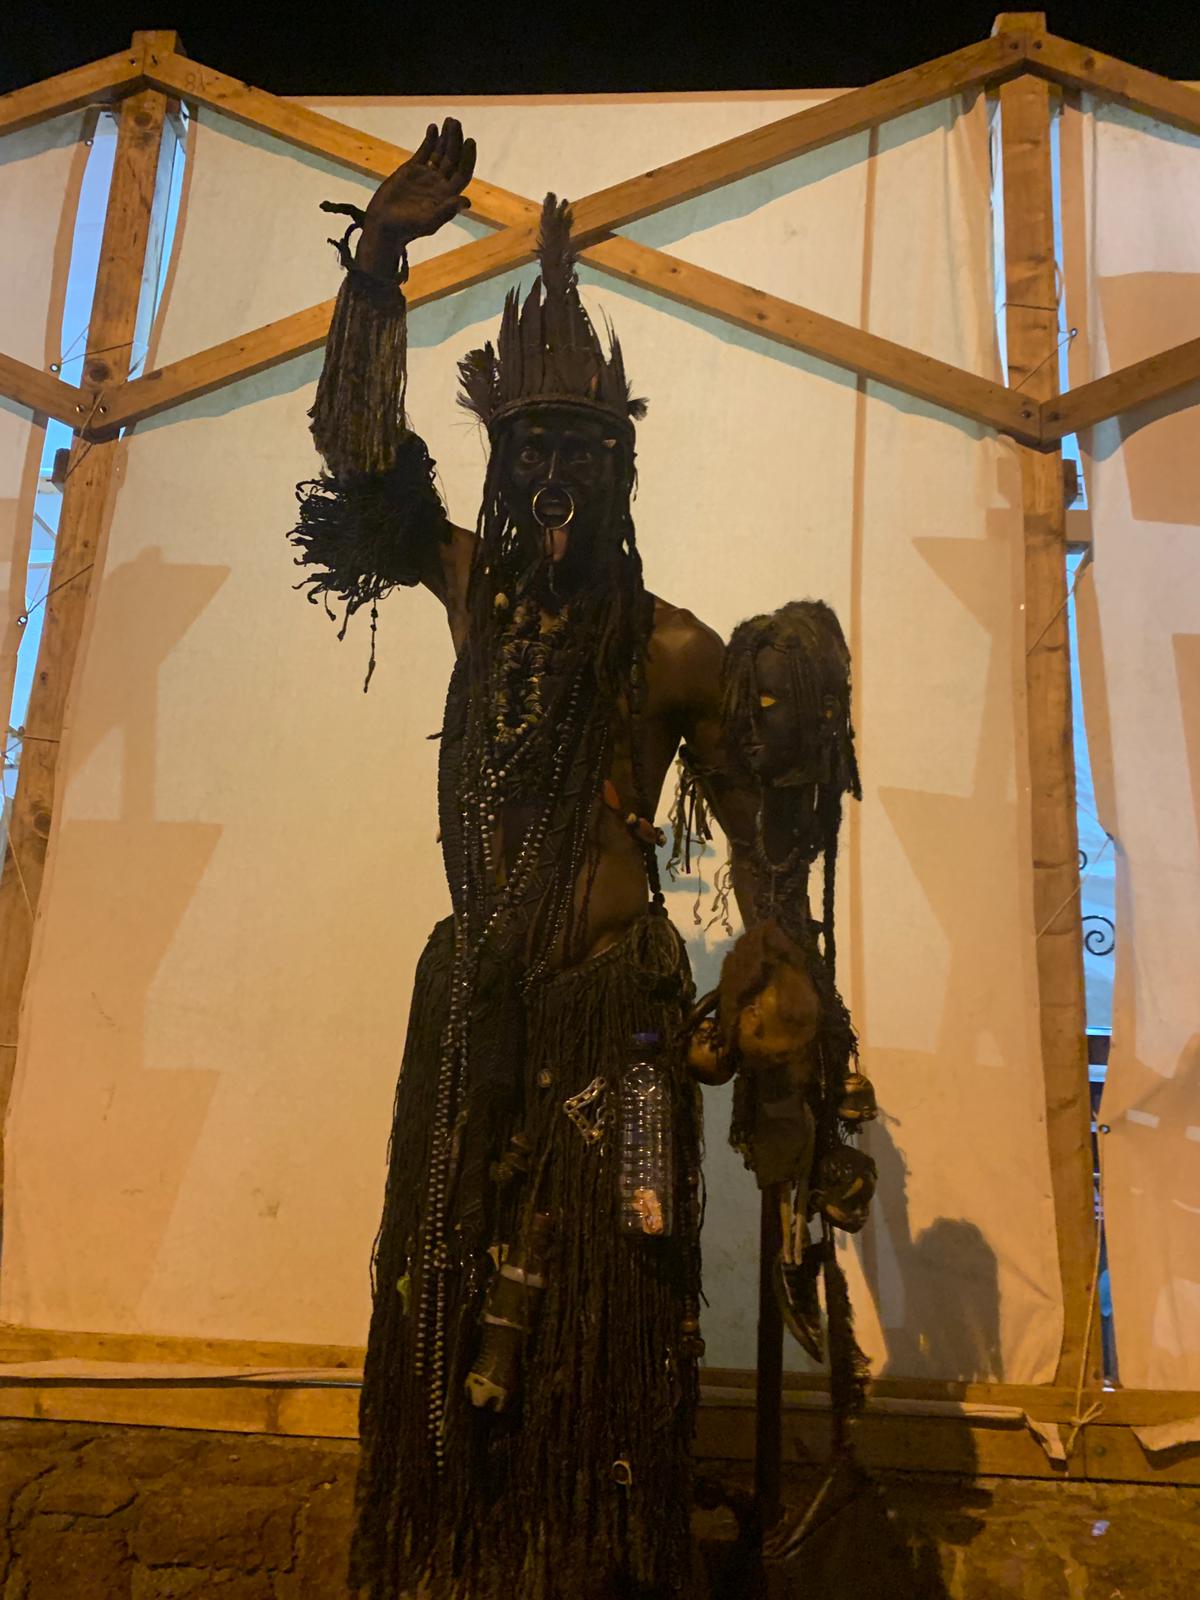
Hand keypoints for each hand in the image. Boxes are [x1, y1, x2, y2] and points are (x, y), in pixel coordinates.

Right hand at [356, 118, 475, 277]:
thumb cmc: (407, 228)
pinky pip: (424, 151)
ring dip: (445, 137)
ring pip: (440, 152)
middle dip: (455, 140)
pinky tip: (433, 128)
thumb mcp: (428, 222)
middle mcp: (440, 184)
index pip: (463, 173)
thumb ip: (446, 211)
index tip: (469, 141)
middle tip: (455, 123)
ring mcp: (427, 175)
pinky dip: (429, 139)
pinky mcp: (412, 169)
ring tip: (449, 121)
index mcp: (447, 195)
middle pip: (452, 159)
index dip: (468, 158)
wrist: (384, 225)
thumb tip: (467, 202)